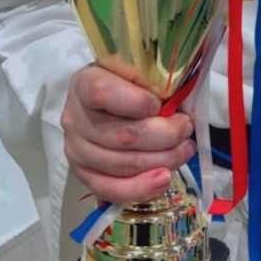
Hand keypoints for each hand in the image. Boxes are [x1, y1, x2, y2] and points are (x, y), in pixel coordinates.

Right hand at [61, 63, 194, 205]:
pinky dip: (142, 188)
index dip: (137, 102)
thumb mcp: (135, 71)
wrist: (102, 104)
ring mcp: (76, 149)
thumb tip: (181, 102)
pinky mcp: (83, 174)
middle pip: (122, 136)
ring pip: (123, 165)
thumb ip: (152, 81)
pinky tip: (164, 178)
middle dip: (165, 136)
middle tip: (186, 128)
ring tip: (184, 150)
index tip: (161, 104)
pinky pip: (112, 190)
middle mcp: (74, 118)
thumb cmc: (125, 86)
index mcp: (84, 84)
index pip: (103, 93)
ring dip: (163, 160)